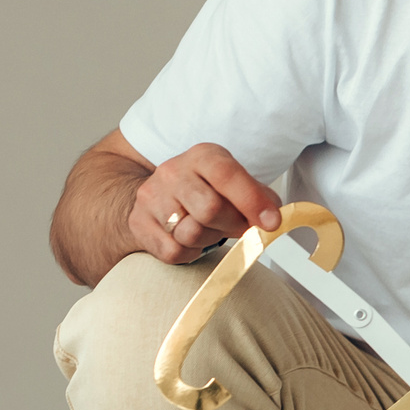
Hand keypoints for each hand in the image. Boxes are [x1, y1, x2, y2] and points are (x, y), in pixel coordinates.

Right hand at [132, 143, 280, 263]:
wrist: (159, 195)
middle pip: (210, 210)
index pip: (227, 175)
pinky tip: (190, 239)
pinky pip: (174, 251)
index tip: (270, 223)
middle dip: (232, 226)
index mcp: (203, 156)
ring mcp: (151, 196)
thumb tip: (271, 220)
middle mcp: (173, 171)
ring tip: (209, 229)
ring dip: (210, 239)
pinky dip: (189, 253)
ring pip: (191, 233)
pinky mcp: (138, 222)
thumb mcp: (236, 184)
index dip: (252, 202)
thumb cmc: (207, 190)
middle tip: (237, 227)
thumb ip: (260, 198)